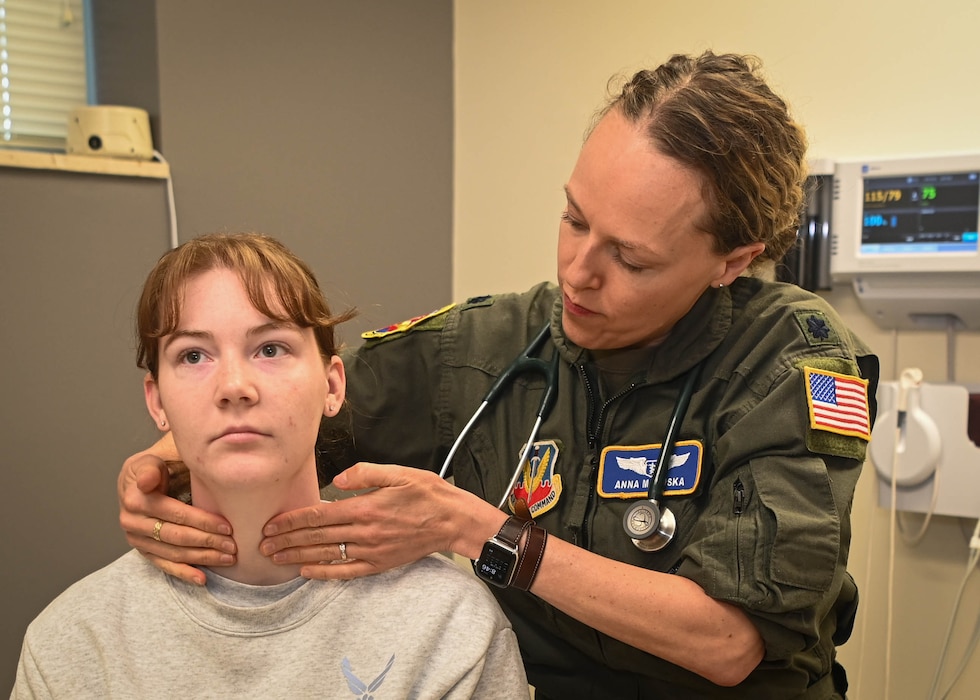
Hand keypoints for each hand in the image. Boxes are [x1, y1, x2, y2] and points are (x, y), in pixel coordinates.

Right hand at [118, 449, 236, 585]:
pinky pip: (163, 564)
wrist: (140, 476)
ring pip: (173, 552)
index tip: (228, 526)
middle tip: (235, 545)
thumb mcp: (155, 457)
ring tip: (228, 558)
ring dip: (202, 558)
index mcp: (135, 496)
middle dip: (209, 541)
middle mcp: (131, 520)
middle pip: (176, 535)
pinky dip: (183, 573)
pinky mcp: (141, 548)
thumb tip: (146, 481)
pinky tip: (202, 579)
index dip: (203, 521)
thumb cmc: (157, 463)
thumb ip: (153, 467)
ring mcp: (135, 537)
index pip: (175, 513)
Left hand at [260, 462, 504, 579]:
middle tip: (262, 544)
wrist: (453, 521)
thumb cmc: (428, 494)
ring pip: (326, 555)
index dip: (293, 521)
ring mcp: (371, 551)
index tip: (272, 524)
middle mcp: (365, 532)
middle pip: (317, 538)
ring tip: (276, 558)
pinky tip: (307, 572)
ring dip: (298, 557)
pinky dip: (324, 573)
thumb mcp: (399, 473)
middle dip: (287, 540)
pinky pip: (346, 571)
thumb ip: (366, 473)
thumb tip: (337, 480)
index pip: (319, 516)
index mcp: (366, 507)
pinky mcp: (379, 563)